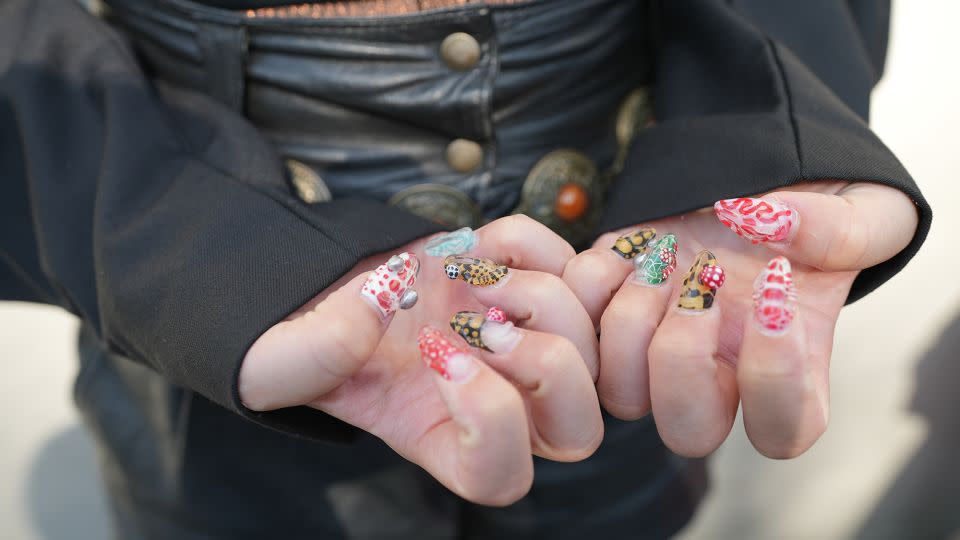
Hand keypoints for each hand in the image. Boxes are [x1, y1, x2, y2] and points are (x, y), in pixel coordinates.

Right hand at [238, 215, 602, 505]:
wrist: (312, 284)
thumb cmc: (294, 337)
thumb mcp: (276, 361)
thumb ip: (318, 349)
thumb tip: (387, 300)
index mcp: (435, 437)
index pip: (502, 476)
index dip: (492, 422)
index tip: (438, 359)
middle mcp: (489, 401)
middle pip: (579, 427)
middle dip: (545, 362)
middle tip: (479, 320)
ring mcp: (514, 344)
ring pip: (594, 344)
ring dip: (544, 294)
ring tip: (473, 275)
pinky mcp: (521, 286)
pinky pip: (575, 269)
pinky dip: (536, 245)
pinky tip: (481, 245)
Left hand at [562, 181, 917, 457]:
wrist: (755, 176)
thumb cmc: (817, 208)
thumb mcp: (867, 209)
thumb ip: (848, 232)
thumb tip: (777, 229)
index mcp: (791, 366)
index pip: (781, 432)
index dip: (774, 384)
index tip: (776, 303)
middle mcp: (720, 372)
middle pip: (686, 430)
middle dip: (684, 357)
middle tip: (707, 280)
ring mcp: (657, 347)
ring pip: (621, 391)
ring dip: (633, 317)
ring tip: (665, 255)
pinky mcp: (609, 307)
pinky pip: (577, 322)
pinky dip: (593, 279)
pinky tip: (633, 244)